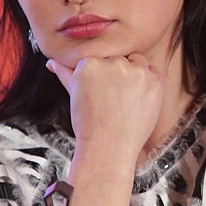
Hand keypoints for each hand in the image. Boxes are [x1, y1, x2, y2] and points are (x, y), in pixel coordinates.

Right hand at [46, 53, 163, 163]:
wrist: (109, 147)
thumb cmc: (90, 124)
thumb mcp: (74, 95)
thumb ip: (66, 74)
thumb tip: (52, 62)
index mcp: (88, 63)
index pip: (101, 59)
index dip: (103, 77)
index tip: (102, 93)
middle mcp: (112, 63)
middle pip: (119, 59)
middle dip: (118, 75)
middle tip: (113, 99)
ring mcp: (135, 71)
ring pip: (137, 62)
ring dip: (135, 75)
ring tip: (125, 100)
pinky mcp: (153, 81)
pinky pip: (154, 72)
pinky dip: (149, 83)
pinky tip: (138, 100)